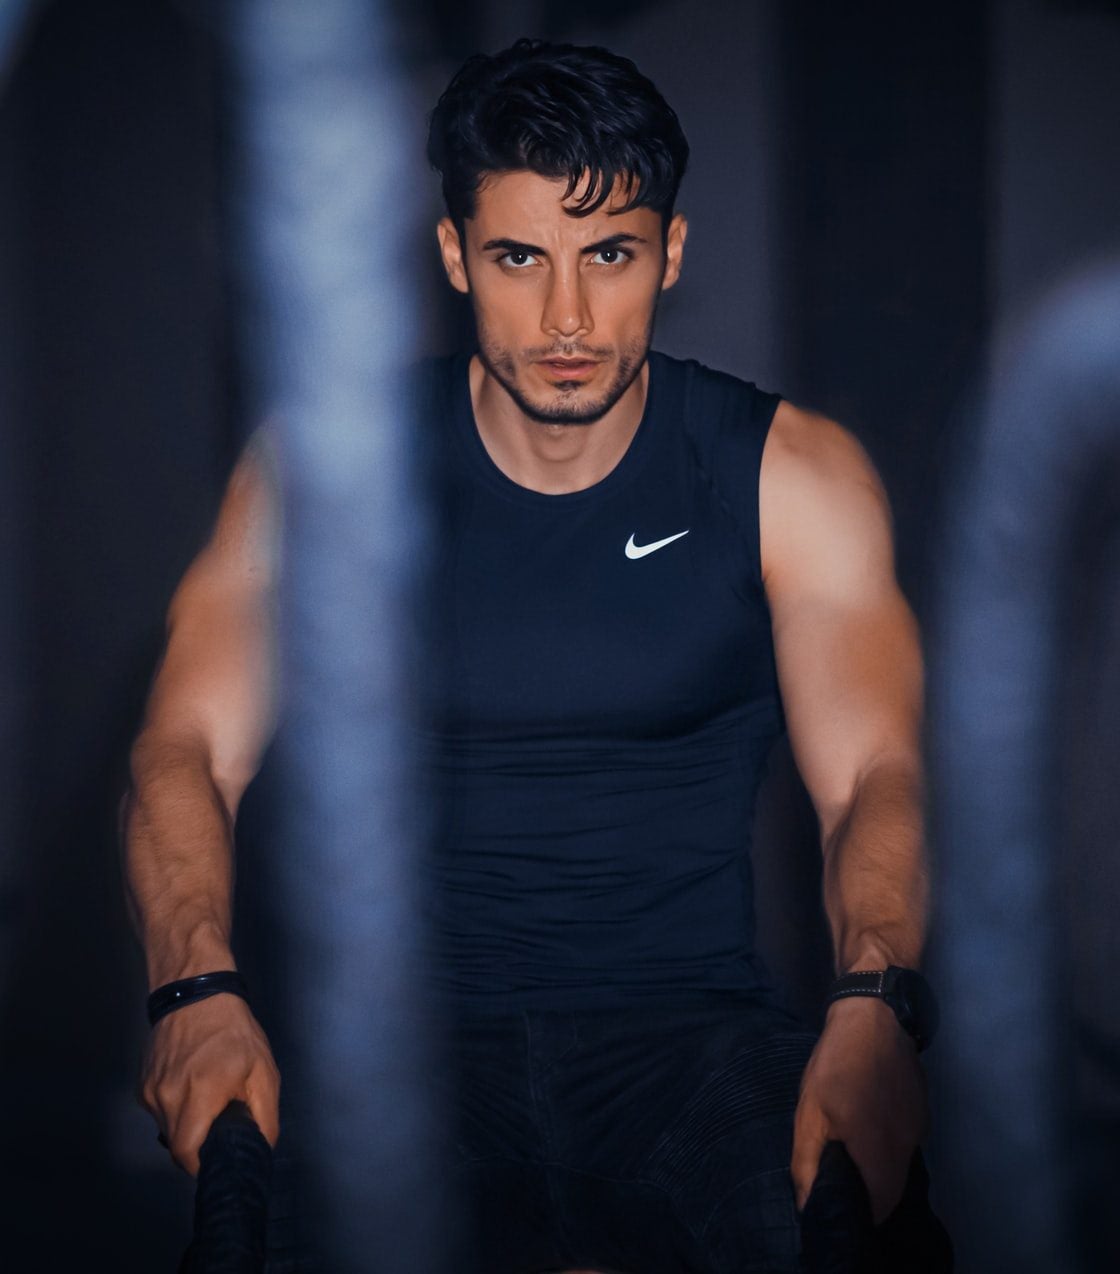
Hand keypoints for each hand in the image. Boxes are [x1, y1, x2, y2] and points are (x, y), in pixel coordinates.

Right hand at [141, 992, 280, 1174]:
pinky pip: (159, 1110)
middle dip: (200, 1142)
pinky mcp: (142, 1084)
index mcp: (198, 1095)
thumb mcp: (264, 1071)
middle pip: (177, 1143)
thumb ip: (264, 1117)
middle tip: (220, 1123)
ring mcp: (150, 1091)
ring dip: (188, 1122)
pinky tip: (191, 1083)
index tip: (218, 1157)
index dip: (202, 1162)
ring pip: (167, 1127)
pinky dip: (175, 1107)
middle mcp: (166, 1097)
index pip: (186, 1152)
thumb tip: (259, 1149)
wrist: (195, 993)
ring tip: (208, 1095)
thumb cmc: (233, 1031)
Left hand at [791, 994, 926, 1222]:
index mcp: (878, 1153)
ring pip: (899, 1167)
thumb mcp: (810, 1112)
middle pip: (891, 1191)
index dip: (859, 1215)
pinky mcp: (921, 1112)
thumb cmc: (837, 1064)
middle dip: (868, 1195)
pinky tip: (867, 1125)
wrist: (874, 1015)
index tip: (840, 1207)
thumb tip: (807, 1205)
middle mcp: (905, 1148)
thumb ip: (808, 1163)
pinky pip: (904, 1144)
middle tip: (840, 1179)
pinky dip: (887, 1147)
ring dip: (877, 1169)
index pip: (878, 1208)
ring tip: (850, 1152)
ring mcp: (918, 1129)